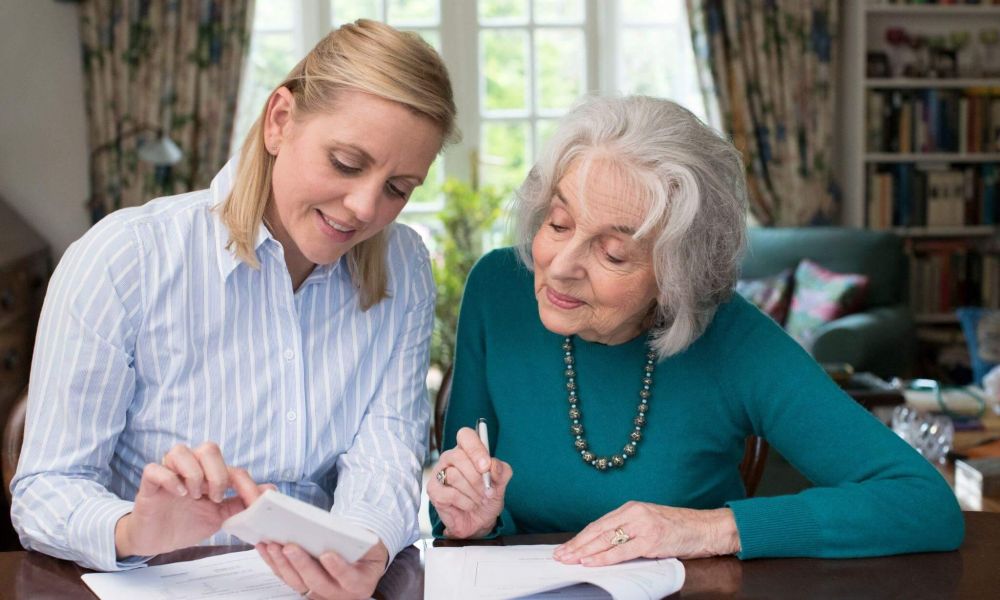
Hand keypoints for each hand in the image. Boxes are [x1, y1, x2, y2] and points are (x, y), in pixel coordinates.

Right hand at [114, 442, 271, 557]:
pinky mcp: (149, 484)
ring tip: (194, 496)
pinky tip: (179, 494)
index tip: (254, 503)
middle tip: (215, 497)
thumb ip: (241, 502)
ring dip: (193, 473)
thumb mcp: (219, 517)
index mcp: (209, 474)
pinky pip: (155, 468)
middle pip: (208, 448)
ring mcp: (168, 473)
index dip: (247, 485)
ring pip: (181, 451)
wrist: (157, 541)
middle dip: (218, 473)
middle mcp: (190, 467)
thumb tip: (270, 490)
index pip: (232, 468)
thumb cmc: (187, 523)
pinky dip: (169, 479)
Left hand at [257, 539, 388, 599]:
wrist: (362, 558)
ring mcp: (320, 593)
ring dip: (283, 564)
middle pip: (318, 583)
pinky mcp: (304, 588)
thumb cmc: (366, 548)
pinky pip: (287, 578)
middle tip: (290, 547)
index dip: (338, 568)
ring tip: (273, 545)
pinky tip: (266, 548)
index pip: (349, 579)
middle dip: (302, 564)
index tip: (327, 554)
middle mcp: (340, 593)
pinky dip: (275, 563)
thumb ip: (359, 540)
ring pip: (298, 583)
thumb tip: (336, 530)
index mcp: (360, 583)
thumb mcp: (370, 543)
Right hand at [427, 427, 511, 538]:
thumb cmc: (487, 496)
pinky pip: (450, 493)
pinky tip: (469, 505)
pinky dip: (465, 502)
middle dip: (477, 477)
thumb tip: (493, 465)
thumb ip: (501, 471)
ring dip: (473, 492)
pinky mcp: (433, 490)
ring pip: (454, 475)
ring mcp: (439, 473)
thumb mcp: (501, 483)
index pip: (465, 435)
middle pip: (458, 456)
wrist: (479, 521)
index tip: (486, 466)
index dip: (475, 449)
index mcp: (466, 450)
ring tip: (479, 500)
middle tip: (488, 491)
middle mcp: (450, 458)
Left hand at [552, 502, 740, 565]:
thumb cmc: (680, 528)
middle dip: (577, 544)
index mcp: (632, 508)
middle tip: (560, 555)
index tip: (566, 547)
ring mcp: (643, 525)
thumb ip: (629, 531)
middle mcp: (635, 513)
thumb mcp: (650, 524)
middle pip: (598, 530)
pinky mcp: (652, 540)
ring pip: (606, 539)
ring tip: (569, 559)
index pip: (599, 524)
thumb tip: (604, 546)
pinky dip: (604, 557)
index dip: (581, 537)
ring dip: (585, 551)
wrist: (707, 528)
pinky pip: (622, 550)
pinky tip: (591, 561)